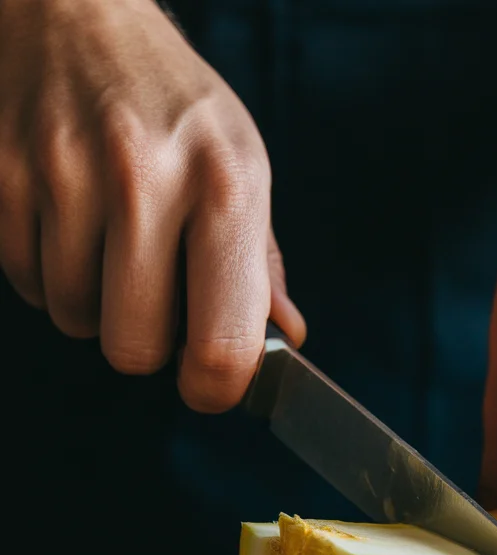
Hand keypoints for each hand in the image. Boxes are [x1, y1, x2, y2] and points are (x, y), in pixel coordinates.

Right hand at [0, 0, 304, 410]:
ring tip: (110, 244)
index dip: (214, 389)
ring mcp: (64, 175)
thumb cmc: (172, 103)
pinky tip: (70, 223)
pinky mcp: (4, 177)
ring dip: (93, 303)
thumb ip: (260, 264)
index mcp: (225, 186)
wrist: (73, 12)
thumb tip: (283, 341)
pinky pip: (26, 283)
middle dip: (145, 344)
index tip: (209, 386)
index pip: (222, 343)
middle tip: (154, 300)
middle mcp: (145, 179)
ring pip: (73, 320)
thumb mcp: (240, 167)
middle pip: (133, 349)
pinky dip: (49, 271)